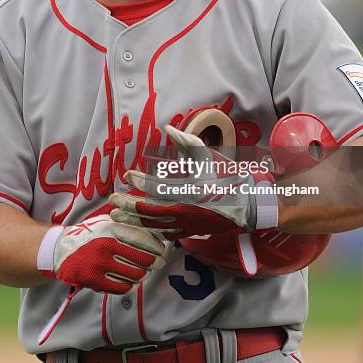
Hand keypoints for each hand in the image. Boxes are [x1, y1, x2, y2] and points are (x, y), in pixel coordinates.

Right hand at [37, 214, 165, 293]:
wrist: (60, 249)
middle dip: (155, 263)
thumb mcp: (106, 222)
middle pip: (143, 259)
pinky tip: (132, 281)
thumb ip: (126, 225)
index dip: (157, 247)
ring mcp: (100, 264)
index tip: (162, 250)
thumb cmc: (89, 234)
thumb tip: (153, 231)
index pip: (143, 239)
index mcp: (111, 229)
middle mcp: (106, 245)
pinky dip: (131, 285)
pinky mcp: (94, 280)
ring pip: (135, 275)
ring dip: (144, 275)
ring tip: (145, 272)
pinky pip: (121, 287)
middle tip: (158, 263)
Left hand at [109, 125, 277, 237]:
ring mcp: (189, 224)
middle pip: (150, 211)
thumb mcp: (209, 157)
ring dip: (133, 220)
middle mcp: (187, 210)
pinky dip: (149, 230)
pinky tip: (137, 225)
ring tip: (116, 215)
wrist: (250, 204)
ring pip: (154, 226)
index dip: (140, 180)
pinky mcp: (191, 232)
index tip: (128, 174)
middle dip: (129, 205)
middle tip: (113, 200)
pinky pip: (164, 234)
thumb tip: (169, 128)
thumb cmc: (228, 177)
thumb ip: (187, 142)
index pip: (158, 188)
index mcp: (191, 191)